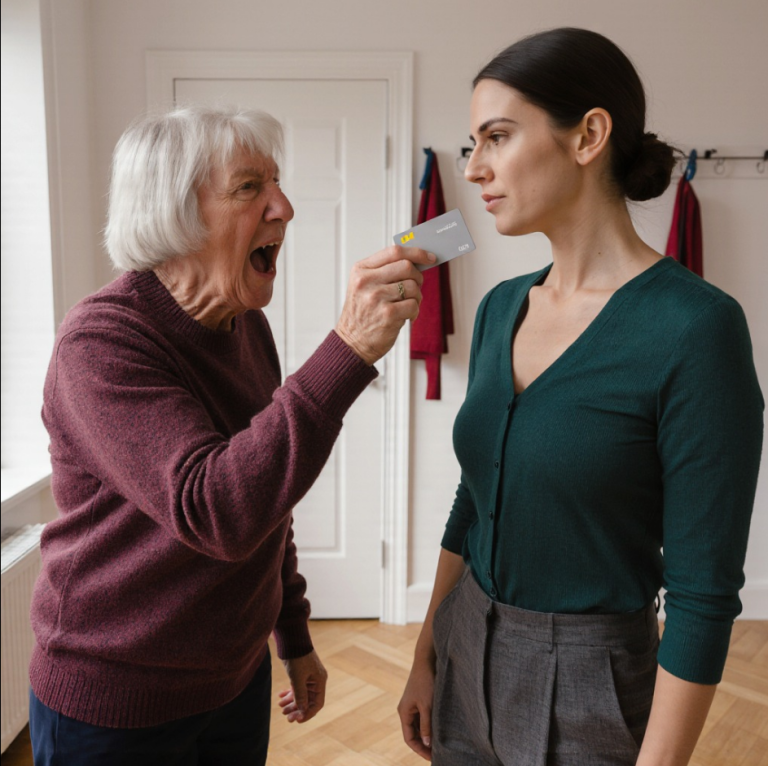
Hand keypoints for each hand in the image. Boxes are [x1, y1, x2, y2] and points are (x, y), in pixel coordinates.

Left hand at [278, 650, 327, 722]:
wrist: (291, 639)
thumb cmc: (297, 657)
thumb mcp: (297, 678)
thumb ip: (300, 695)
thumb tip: (302, 711)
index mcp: (320, 681)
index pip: (317, 703)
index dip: (307, 713)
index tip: (297, 720)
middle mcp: (315, 680)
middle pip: (308, 700)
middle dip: (297, 709)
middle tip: (286, 716)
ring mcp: (308, 677)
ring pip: (301, 695)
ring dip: (292, 702)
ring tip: (281, 708)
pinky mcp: (300, 673)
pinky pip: (296, 687)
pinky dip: (289, 693)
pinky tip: (280, 697)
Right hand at [335, 246, 435, 364]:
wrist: (352, 342)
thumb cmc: (363, 314)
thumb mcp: (364, 287)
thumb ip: (384, 271)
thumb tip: (416, 261)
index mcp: (361, 270)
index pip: (394, 252)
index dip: (416, 252)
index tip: (429, 257)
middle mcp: (366, 281)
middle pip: (406, 267)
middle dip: (418, 277)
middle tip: (416, 287)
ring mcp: (376, 297)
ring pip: (413, 287)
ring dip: (416, 297)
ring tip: (408, 305)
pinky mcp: (387, 314)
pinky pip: (413, 305)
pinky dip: (415, 311)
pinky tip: (406, 316)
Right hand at [397, 654, 435, 760]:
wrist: (426, 661)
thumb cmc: (425, 682)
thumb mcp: (427, 706)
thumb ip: (427, 725)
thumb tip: (427, 744)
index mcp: (404, 712)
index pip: (409, 738)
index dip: (420, 749)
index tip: (431, 757)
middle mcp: (406, 710)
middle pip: (413, 734)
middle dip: (424, 744)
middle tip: (437, 754)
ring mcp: (412, 705)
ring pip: (419, 726)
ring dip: (427, 735)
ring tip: (439, 744)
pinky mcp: (418, 700)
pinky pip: (422, 718)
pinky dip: (429, 725)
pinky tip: (439, 730)